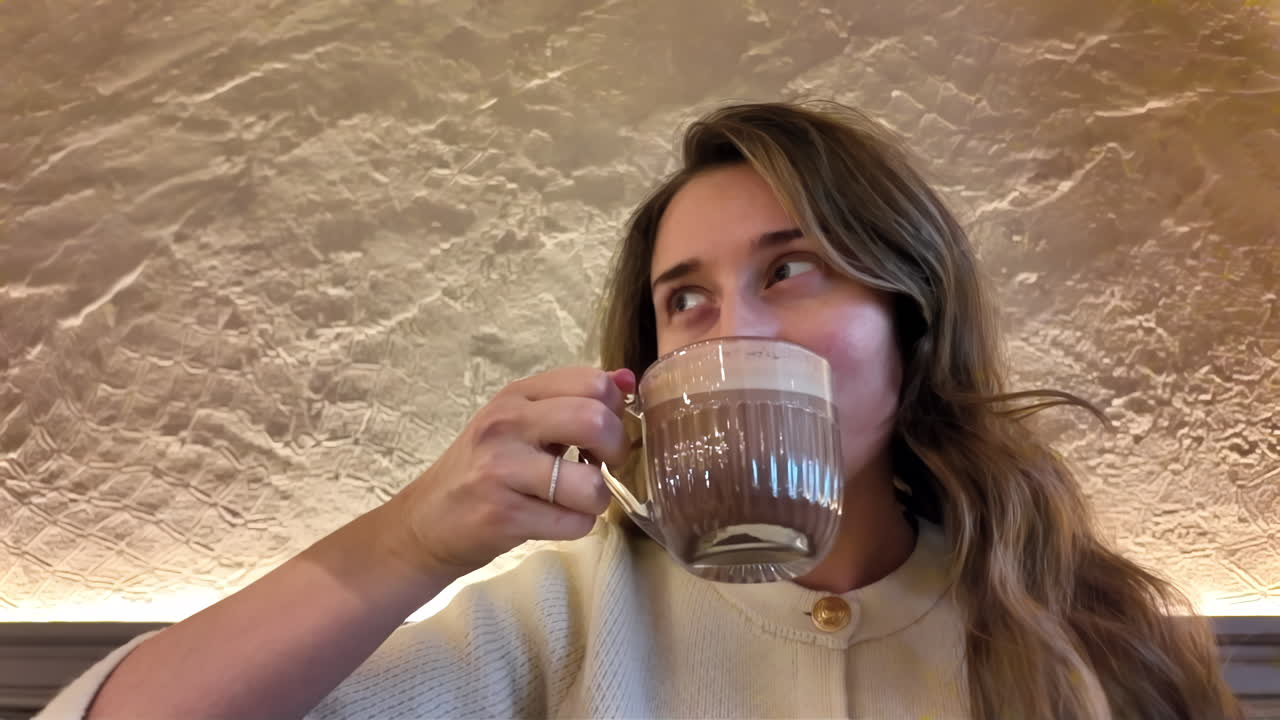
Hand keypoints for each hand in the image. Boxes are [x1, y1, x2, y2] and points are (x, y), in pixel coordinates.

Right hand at [380, 367, 637, 578]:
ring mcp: (502, 469)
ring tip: (574, 500)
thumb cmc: (481, 470)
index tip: (601, 434)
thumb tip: (628, 380)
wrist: (425, 522)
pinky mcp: (503, 515)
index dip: (614, 410)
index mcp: (517, 396)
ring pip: (591, 485)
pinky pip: (574, 523)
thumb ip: (572, 400)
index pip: (592, 381)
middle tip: (601, 466)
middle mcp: (507, 424)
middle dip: (616, 451)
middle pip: (596, 422)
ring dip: (596, 500)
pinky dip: (575, 526)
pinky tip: (553, 519)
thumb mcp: (521, 423)